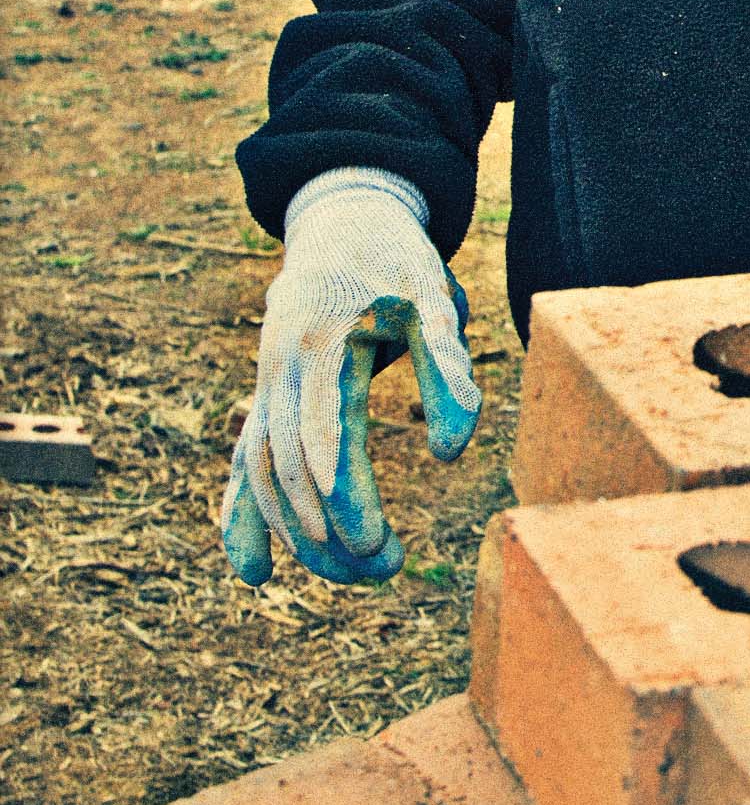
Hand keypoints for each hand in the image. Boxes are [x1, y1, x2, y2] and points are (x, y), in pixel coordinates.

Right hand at [221, 170, 480, 586]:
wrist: (342, 228)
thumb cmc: (398, 266)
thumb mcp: (432, 299)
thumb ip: (448, 365)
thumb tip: (452, 453)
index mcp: (320, 342)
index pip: (321, 431)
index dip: (343, 490)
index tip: (370, 539)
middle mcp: (279, 369)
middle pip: (290, 465)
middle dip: (328, 525)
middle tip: (382, 569)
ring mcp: (265, 387)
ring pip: (265, 473)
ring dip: (298, 533)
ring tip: (350, 577)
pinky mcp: (265, 402)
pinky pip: (245, 465)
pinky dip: (242, 518)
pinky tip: (256, 573)